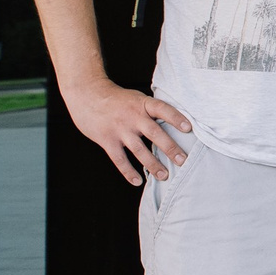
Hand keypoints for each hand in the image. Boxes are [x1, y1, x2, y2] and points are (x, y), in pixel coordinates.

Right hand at [63, 77, 190, 184]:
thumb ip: (151, 111)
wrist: (86, 93)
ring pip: (139, 150)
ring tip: (164, 176)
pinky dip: (128, 171)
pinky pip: (119, 159)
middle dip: (170, 148)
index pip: (163, 109)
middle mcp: (132, 116)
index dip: (176, 118)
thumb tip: (174, 123)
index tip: (189, 129)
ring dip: (153, 164)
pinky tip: (137, 181)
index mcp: (142, 104)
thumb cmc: (116, 98)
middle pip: (155, 133)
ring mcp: (119, 129)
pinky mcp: (107, 140)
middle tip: (183, 161)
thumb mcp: (136, 98)